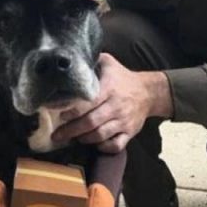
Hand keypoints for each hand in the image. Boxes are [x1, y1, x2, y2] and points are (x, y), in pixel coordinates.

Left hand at [52, 54, 168, 153]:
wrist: (149, 92)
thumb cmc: (123, 78)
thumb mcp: (109, 63)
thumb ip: (91, 60)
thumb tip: (69, 58)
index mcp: (110, 88)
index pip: (88, 102)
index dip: (72, 111)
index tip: (60, 115)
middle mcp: (117, 106)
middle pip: (91, 122)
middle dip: (71, 130)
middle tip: (57, 134)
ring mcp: (124, 121)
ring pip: (100, 135)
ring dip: (83, 138)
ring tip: (72, 138)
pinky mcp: (130, 132)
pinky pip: (116, 145)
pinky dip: (103, 147)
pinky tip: (94, 144)